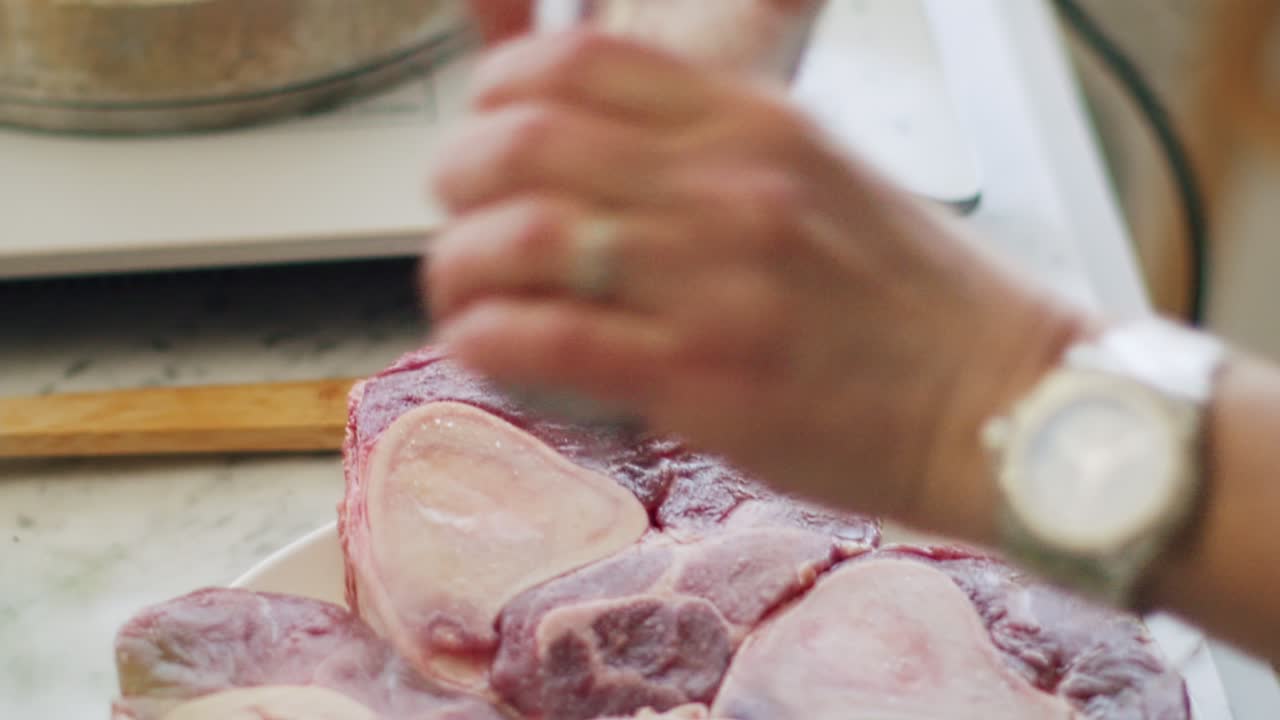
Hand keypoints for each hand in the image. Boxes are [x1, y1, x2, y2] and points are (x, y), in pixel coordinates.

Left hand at [426, 31, 1090, 534]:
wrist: (1001, 400)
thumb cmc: (915, 303)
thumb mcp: (818, 176)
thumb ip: (710, 147)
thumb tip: (611, 135)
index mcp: (756, 121)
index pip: (576, 60)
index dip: (496, 89)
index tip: (486, 130)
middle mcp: (729, 183)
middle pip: (524, 141)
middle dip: (456, 180)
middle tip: (460, 217)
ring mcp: (717, 279)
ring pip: (523, 236)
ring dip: (461, 266)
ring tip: (464, 295)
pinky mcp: (708, 377)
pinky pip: (551, 337)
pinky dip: (490, 337)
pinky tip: (488, 345)